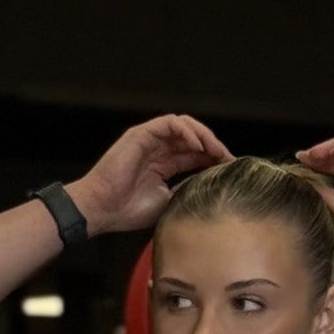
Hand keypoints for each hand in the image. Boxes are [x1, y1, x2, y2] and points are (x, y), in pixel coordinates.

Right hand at [67, 114, 235, 236]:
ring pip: (185, 126)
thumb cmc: (128, 210)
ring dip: (204, 136)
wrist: (103, 209)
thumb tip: (207, 184)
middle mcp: (158, 150)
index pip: (194, 156)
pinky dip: (187, 131)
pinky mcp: (141, 134)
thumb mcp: (167, 201)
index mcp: (164, 165)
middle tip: (229, 159)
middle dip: (214, 147)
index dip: (214, 160)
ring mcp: (150, 140)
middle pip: (193, 139)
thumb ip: (185, 188)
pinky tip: (198, 146)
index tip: (230, 170)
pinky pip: (170, 123)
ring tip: (216, 151)